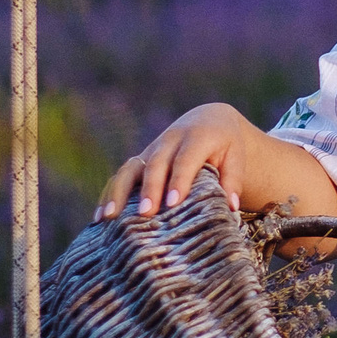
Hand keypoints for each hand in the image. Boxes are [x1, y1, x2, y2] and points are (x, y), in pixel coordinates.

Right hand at [95, 102, 260, 220]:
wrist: (207, 120)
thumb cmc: (225, 145)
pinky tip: (100, 217)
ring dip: (119, 192)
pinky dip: (110, 194)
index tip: (173, 202)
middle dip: (150, 188)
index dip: (179, 180)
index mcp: (197, 137)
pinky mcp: (140, 160)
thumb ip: (233, 180)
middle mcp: (170, 140)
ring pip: (131, 168)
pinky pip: (121, 176)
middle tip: (146, 213)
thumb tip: (232, 207)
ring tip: (110, 217)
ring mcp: (151, 150)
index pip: (186, 159)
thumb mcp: (236, 157)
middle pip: (157, 164)